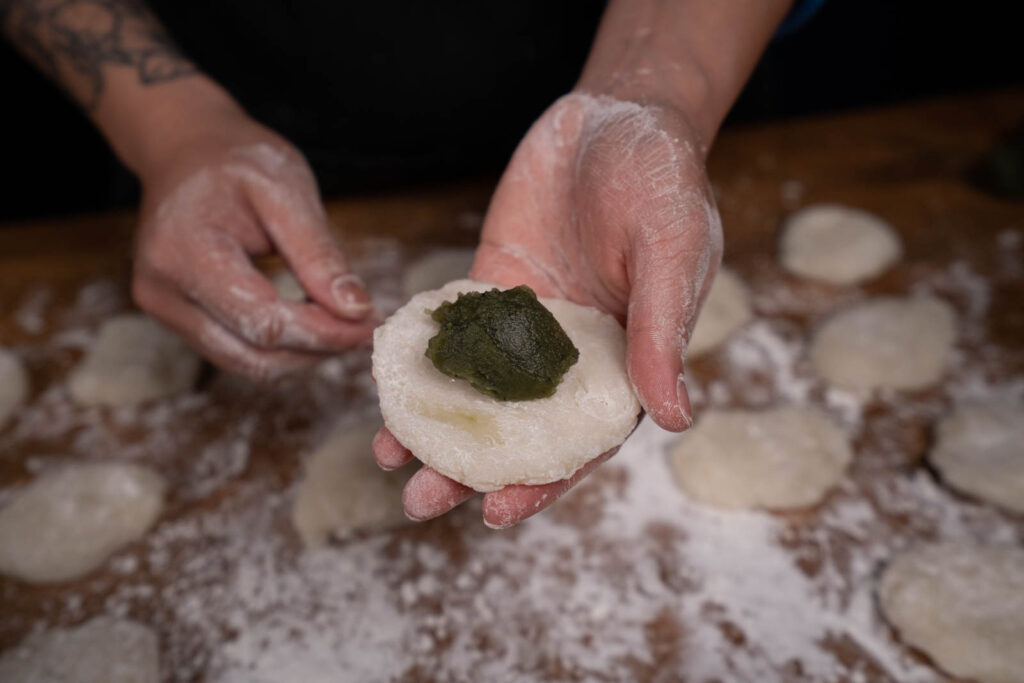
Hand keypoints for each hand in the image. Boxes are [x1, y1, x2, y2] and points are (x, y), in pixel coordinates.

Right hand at [131, 105, 376, 378]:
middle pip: (254, 355)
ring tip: (344, 324)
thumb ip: (320, 254)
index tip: (371, 323)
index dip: (324, 332)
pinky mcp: (175, 318)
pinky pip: (236, 352)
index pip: (263, 321)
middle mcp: (161, 291)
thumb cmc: (235, 160)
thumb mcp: (287, 189)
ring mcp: (162, 309)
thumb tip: (357, 311)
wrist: (184, 149)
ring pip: (246, 364)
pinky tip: (313, 322)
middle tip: (366, 326)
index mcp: (183, 252)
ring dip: (303, 354)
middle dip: (318, 348)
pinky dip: (281, 348)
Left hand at [374, 92, 721, 527]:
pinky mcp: (490, 289)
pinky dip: (422, 362)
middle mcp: (570, 358)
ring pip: (476, 391)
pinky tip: (385, 386)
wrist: (615, 114)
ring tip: (387, 459)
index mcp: (624, 363)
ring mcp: (525, 327)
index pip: (580, 441)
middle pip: (516, 430)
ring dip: (434, 427)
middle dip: (469, 471)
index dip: (543, 482)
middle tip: (419, 502)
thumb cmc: (662, 180)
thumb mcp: (673, 250)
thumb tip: (674, 419)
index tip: (497, 512)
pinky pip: (451, 333)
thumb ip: (663, 332)